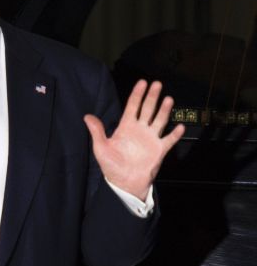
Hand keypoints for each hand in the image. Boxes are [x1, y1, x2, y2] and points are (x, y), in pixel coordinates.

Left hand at [84, 79, 184, 200]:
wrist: (124, 183)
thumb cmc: (111, 166)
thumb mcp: (101, 148)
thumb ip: (97, 131)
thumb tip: (87, 116)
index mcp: (126, 127)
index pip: (132, 107)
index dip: (137, 94)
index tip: (142, 82)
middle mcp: (140, 130)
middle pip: (148, 109)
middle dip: (152, 97)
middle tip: (157, 84)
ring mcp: (150, 139)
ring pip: (160, 120)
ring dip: (164, 110)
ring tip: (168, 99)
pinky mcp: (159, 150)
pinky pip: (169, 140)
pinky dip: (175, 134)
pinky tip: (179, 126)